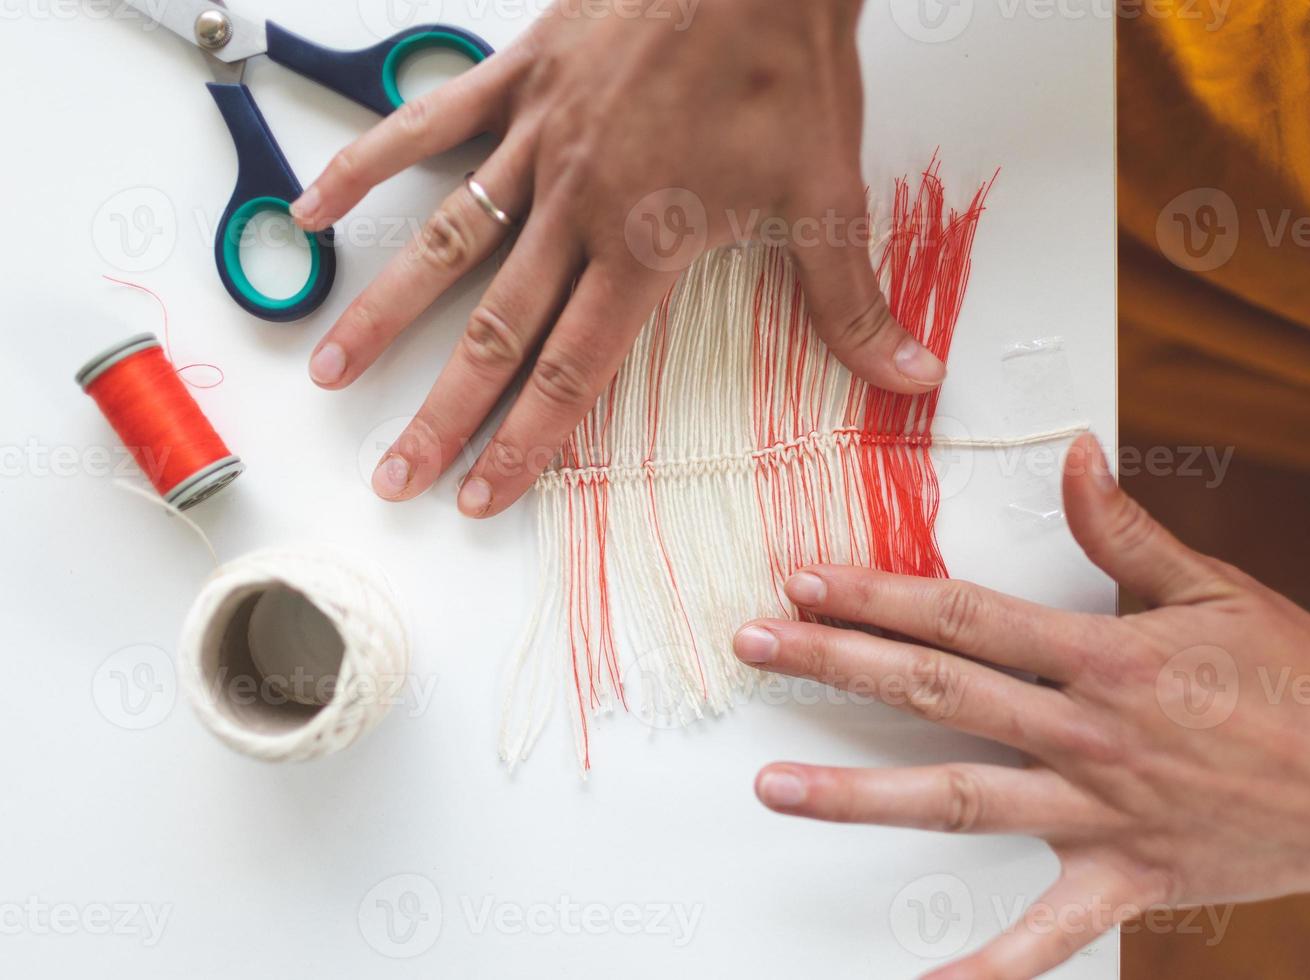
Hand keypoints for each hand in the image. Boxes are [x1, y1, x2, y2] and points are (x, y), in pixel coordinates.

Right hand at [293, 0, 945, 516]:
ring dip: (385, 312)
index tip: (481, 495)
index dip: (526, 442)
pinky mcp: (518, 76)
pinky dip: (369, 165)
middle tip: (394, 473)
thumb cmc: (787, 66)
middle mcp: (576, 205)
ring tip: (332, 369)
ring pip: (445, 243)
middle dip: (442, 413)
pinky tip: (312, 206)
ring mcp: (536, 140)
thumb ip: (852, 303)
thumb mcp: (827, 195)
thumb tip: (911, 379)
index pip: (573, 370)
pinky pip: (426, 125)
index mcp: (645, 244)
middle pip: (495, 330)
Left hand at [733, 433, 1309, 978]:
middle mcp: (1089, 735)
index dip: (876, 596)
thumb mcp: (1218, 588)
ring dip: (860, 795)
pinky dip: (985, 968)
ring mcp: (1101, 814)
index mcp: (1106, 658)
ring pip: (959, 801)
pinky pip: (1045, 937)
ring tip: (775, 787)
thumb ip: (1127, 531)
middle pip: (937, 694)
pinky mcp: (1126, 879)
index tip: (807, 581)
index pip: (963, 618)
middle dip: (836, 667)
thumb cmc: (1306, 686)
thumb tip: (1073, 457)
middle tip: (755, 647)